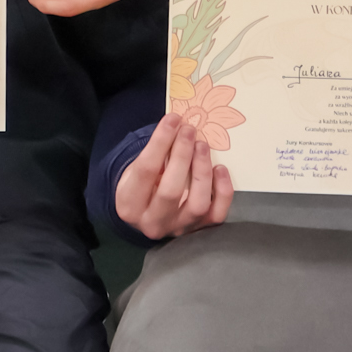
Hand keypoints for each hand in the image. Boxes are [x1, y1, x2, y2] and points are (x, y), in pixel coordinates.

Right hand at [115, 113, 232, 239]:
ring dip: (202, 171)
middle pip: (170, 190)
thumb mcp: (135, 172)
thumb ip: (153, 155)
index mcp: (129, 205)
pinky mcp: (199, 231)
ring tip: (202, 146)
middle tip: (189, 130)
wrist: (146, 216)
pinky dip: (223, 191)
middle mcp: (152, 222)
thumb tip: (177, 127)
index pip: (145, 171)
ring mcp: (177, 228)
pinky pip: (216, 214)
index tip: (172, 120)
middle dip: (182, 155)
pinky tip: (220, 169)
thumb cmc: (141, 187)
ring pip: (197, 204)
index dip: (160, 142)